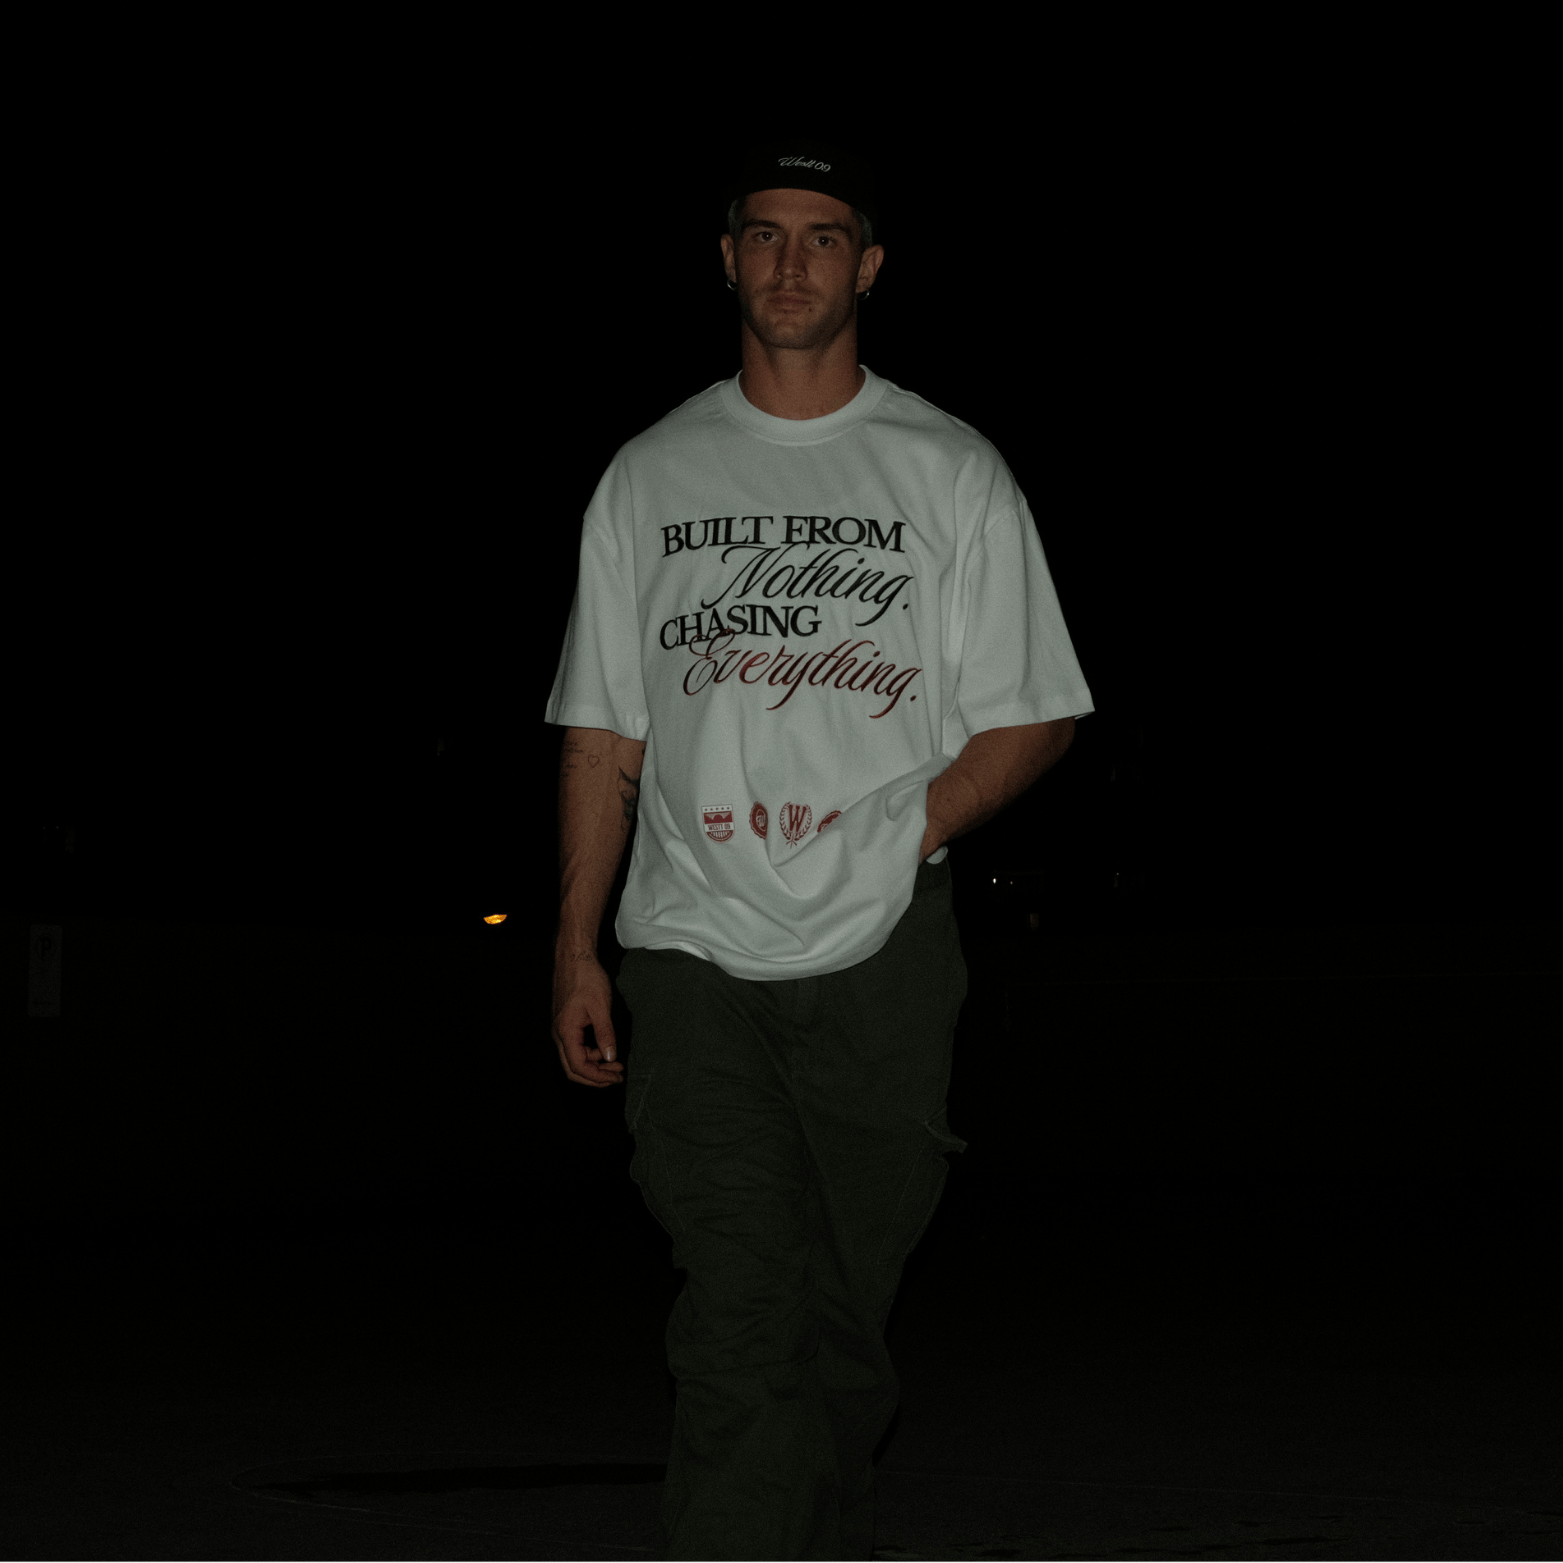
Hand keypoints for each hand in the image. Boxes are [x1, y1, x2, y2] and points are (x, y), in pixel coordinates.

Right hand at [552, 952, 625, 1088]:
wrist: (575, 959)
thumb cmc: (586, 978)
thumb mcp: (601, 1007)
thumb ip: (605, 1034)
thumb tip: (610, 1057)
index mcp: (566, 1031)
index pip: (578, 1067)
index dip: (598, 1077)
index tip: (616, 1077)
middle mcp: (559, 1034)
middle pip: (573, 1069)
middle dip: (595, 1077)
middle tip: (616, 1076)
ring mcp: (562, 1029)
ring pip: (574, 1059)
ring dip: (594, 1065)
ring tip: (616, 1063)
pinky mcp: (566, 1024)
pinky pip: (576, 1047)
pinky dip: (591, 1053)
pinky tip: (605, 1049)